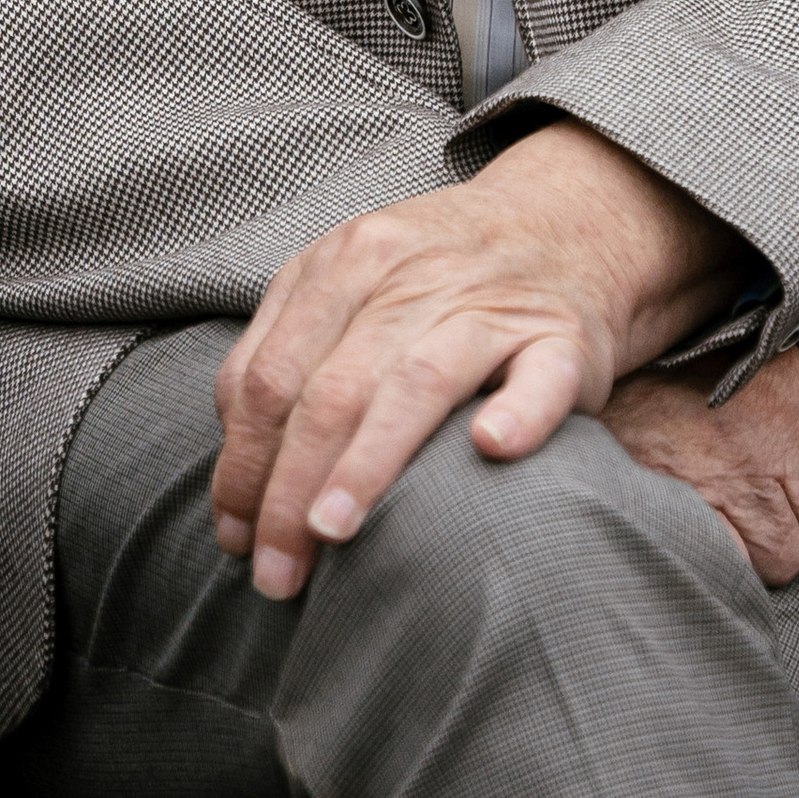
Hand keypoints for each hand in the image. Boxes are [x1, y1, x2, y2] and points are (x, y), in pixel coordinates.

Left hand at [211, 119, 737, 600]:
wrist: (564, 223)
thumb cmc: (437, 279)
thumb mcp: (351, 283)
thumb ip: (288, 354)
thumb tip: (237, 477)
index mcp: (348, 261)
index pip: (271, 374)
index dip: (241, 463)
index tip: (234, 536)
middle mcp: (413, 274)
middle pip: (331, 391)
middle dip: (287, 491)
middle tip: (275, 574)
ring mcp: (492, 303)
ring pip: (417, 383)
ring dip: (367, 462)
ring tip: (332, 532)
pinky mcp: (564, 336)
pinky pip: (542, 376)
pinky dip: (518, 412)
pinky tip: (491, 447)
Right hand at [598, 346, 798, 588]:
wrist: (578, 379)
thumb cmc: (674, 381)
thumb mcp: (753, 367)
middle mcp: (788, 429)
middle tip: (762, 500)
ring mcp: (751, 475)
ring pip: (797, 557)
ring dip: (767, 549)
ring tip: (727, 510)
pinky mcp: (714, 513)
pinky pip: (754, 570)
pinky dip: (733, 563)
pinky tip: (707, 529)